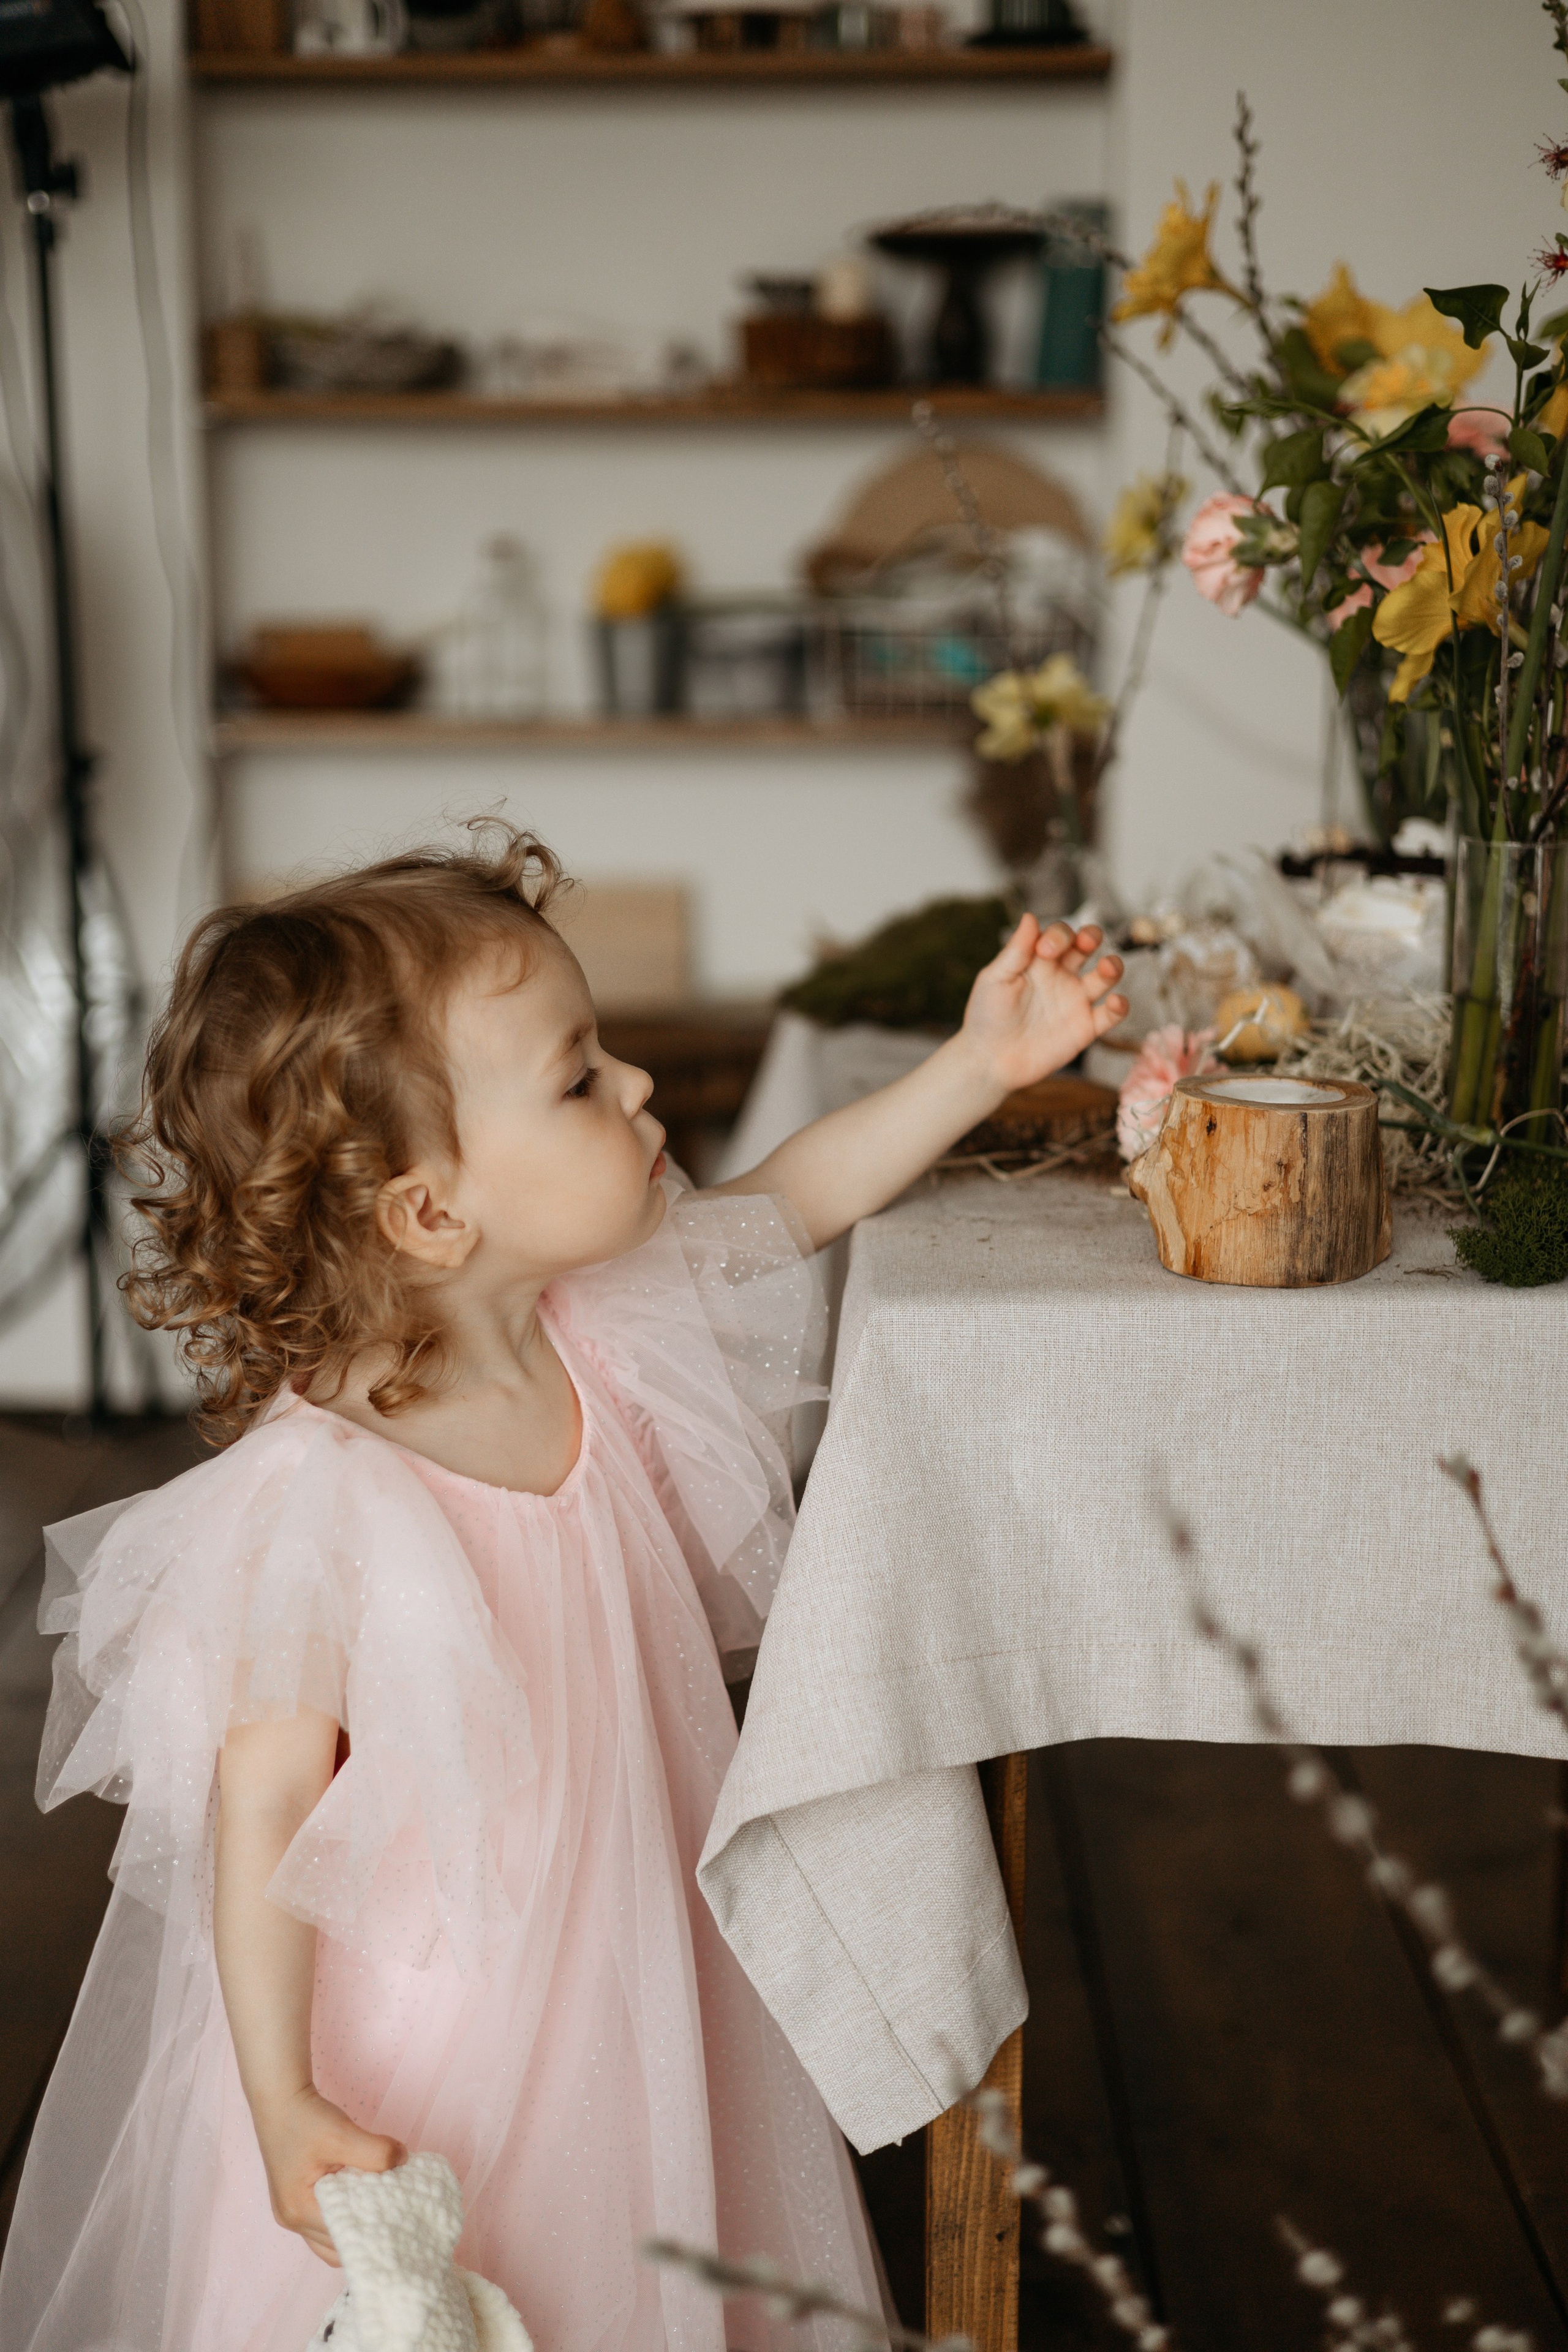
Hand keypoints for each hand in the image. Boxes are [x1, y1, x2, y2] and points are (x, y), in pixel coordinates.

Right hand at [251, 2083, 404, 2263]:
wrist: (280, 2098)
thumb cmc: (304, 2117)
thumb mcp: (342, 2134)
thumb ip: (376, 2152)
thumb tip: (404, 2161)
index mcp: (299, 2211)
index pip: (344, 2238)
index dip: (373, 2231)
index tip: (401, 2221)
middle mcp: (292, 2219)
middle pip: (337, 2245)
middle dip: (367, 2233)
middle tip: (397, 2216)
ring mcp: (292, 2212)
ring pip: (332, 2236)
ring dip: (356, 2224)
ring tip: (383, 2206)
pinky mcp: (297, 2200)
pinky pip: (328, 2219)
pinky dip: (347, 2212)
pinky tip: (365, 2196)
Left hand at [959, 913, 1126, 1095]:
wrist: (989, 1060)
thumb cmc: (987, 1017)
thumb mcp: (995, 979)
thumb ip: (1015, 950)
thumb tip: (1030, 916)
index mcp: (1039, 961)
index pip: (1061, 934)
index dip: (1059, 935)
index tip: (1044, 950)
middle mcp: (1061, 976)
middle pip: (1088, 946)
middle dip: (1092, 936)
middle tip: (1085, 943)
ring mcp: (1075, 1001)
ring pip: (1106, 975)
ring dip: (1113, 966)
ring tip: (1106, 968)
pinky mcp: (1085, 1028)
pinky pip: (1111, 1014)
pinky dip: (1120, 1006)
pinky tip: (1114, 1002)